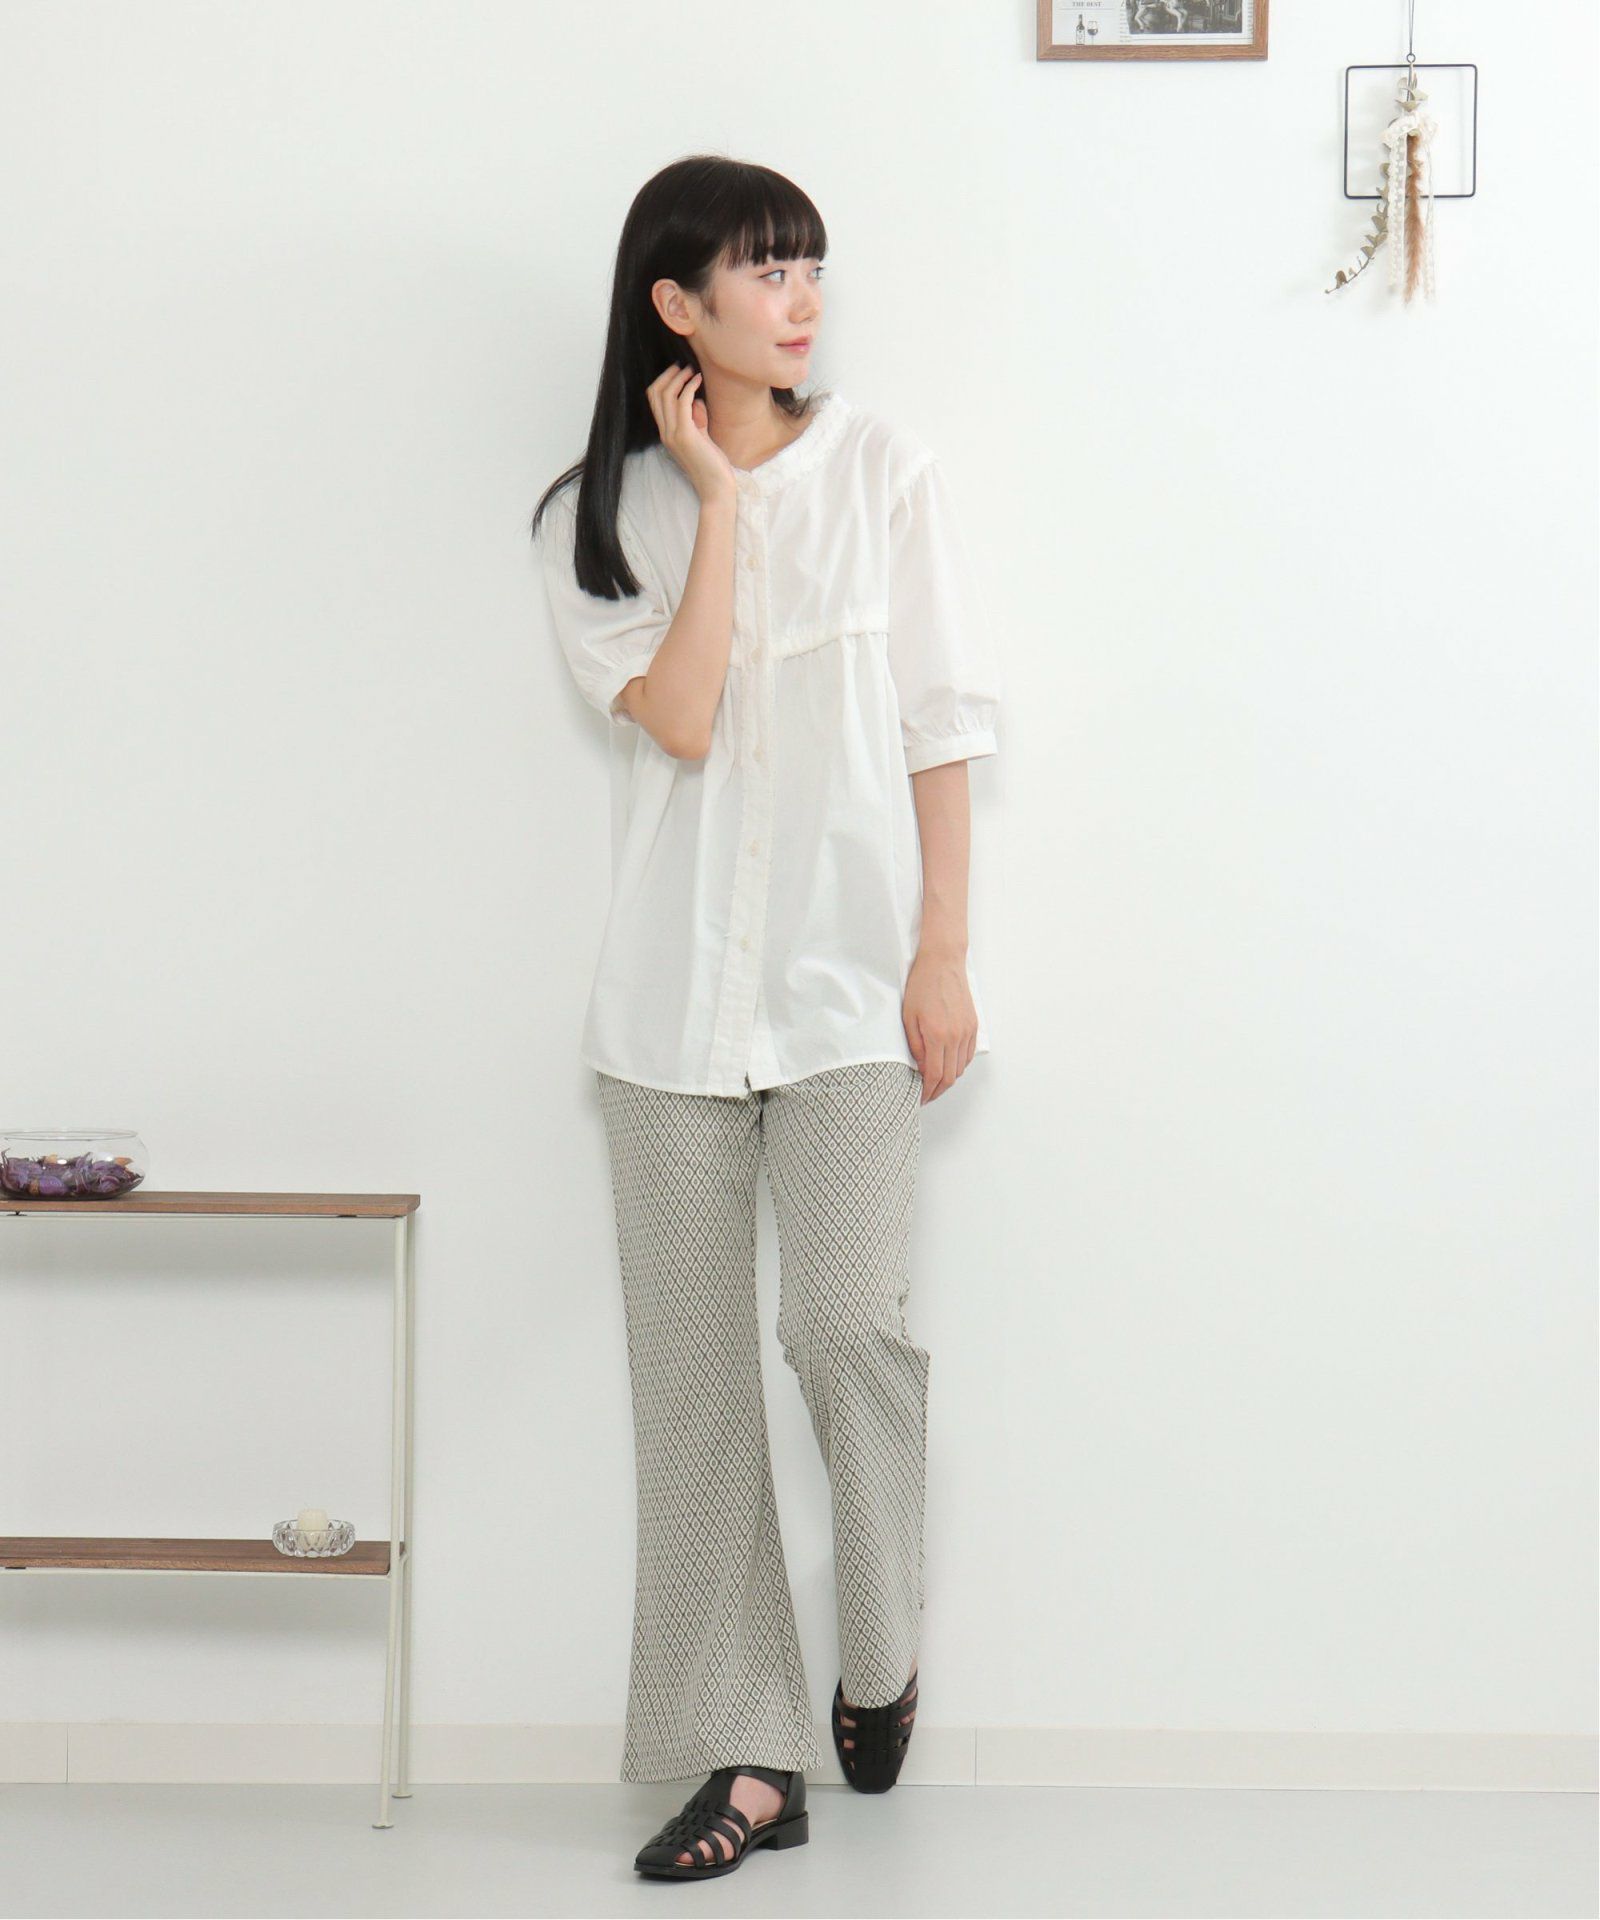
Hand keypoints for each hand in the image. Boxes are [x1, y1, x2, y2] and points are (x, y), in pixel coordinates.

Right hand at [645, 363, 738, 506]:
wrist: (716, 488)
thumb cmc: (712, 465)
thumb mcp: (701, 438)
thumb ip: (695, 420)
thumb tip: (696, 401)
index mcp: (666, 433)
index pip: (654, 400)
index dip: (663, 381)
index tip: (679, 372)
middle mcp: (665, 433)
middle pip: (655, 393)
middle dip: (668, 375)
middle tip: (684, 366)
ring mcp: (673, 434)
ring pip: (666, 395)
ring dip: (679, 378)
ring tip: (692, 370)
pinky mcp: (686, 435)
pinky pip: (682, 402)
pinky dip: (689, 387)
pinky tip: (699, 380)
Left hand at [902, 946, 978, 1103]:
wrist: (943, 962)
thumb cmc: (922, 985)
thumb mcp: (909, 1017)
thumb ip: (915, 1046)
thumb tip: (921, 1067)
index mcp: (938, 1035)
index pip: (935, 1075)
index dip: (927, 1091)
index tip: (920, 1098)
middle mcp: (956, 1036)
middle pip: (950, 1076)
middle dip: (938, 1090)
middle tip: (926, 1095)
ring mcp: (967, 1031)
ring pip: (961, 1067)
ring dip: (948, 1079)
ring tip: (935, 1083)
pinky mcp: (973, 1025)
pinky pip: (968, 1054)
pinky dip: (959, 1065)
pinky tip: (948, 1065)